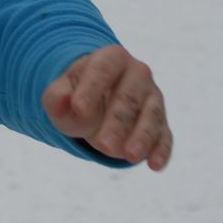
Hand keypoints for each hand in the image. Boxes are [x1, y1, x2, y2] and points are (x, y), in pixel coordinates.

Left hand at [42, 44, 173, 169]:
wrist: (95, 102)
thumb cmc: (77, 95)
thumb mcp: (61, 93)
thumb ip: (57, 96)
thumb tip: (60, 103)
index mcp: (111, 58)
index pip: (102, 70)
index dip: (91, 88)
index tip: (79, 109)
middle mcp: (138, 73)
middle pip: (129, 97)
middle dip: (117, 121)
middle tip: (104, 145)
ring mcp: (153, 98)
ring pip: (151, 116)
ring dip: (142, 137)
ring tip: (129, 156)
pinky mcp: (161, 122)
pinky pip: (164, 135)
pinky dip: (161, 150)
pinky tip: (154, 165)